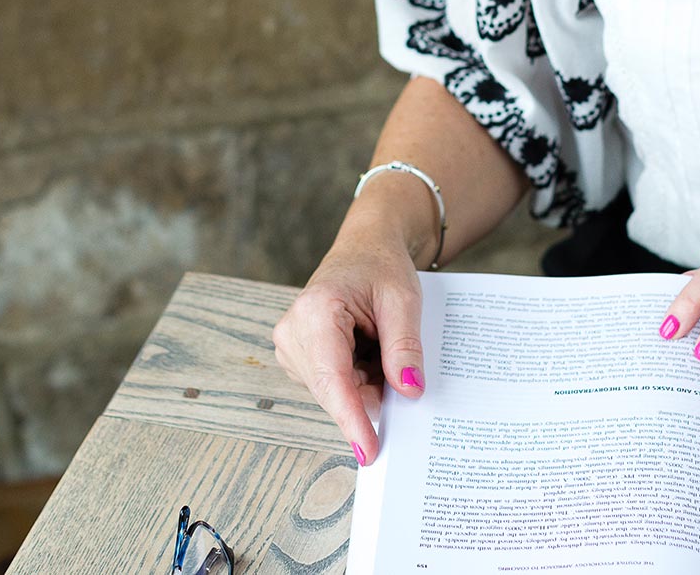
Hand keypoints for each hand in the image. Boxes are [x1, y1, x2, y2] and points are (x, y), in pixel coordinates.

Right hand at [271, 219, 427, 466]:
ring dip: (366, 380)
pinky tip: (369, 347)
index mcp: (316, 310)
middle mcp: (292, 331)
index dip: (352, 419)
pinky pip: (333, 385)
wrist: (365, 247)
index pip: (333, 379)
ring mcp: (291, 346)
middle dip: (372, 390)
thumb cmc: (382, 266)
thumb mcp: (404, 300)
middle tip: (400, 362)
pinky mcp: (298, 356)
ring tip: (380, 340)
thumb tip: (409, 391)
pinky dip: (358, 376)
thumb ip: (404, 346)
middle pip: (335, 390)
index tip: (369, 451)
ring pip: (335, 391)